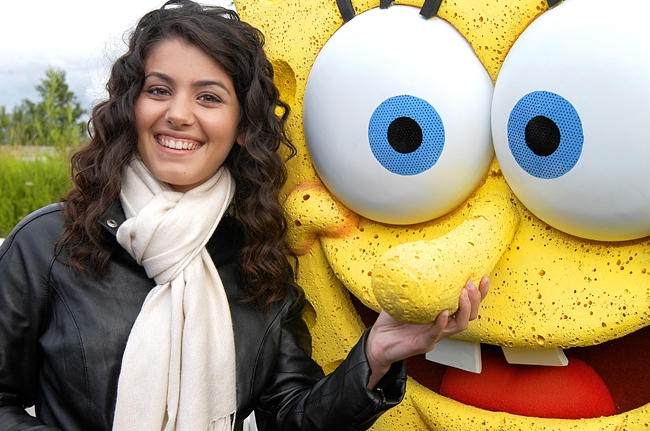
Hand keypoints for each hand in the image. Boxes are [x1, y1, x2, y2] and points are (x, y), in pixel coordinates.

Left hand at [365, 276, 488, 388]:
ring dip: (464, 309)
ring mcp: (434, 335)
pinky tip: (444, 313)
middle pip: (470, 315)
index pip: (467, 304)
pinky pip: (436, 334)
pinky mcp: (422, 344)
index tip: (484, 278)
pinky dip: (441, 324)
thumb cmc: (392, 320)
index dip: (479, 293)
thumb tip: (416, 256)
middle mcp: (442, 325)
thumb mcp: (405, 296)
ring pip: (459, 326)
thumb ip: (414, 282)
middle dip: (475, 299)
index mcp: (442, 314)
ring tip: (463, 294)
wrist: (377, 341)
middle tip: (470, 284)